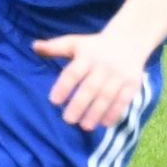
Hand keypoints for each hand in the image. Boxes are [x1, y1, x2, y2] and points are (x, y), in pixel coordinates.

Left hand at [34, 27, 150, 133]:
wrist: (129, 41)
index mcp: (87, 55)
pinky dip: (114, 113)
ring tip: (84, 126)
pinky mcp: (132, 84)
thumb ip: (55, 48)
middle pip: (91, 87)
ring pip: (107, 96)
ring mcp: (119, 75)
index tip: (54, 102)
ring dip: (96, 113)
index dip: (63, 86)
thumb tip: (34, 46)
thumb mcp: (74, 43)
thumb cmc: (94, 46)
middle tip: (68, 120)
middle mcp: (104, 65)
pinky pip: (123, 100)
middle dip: (79, 105)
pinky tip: (104, 124)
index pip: (74, 72)